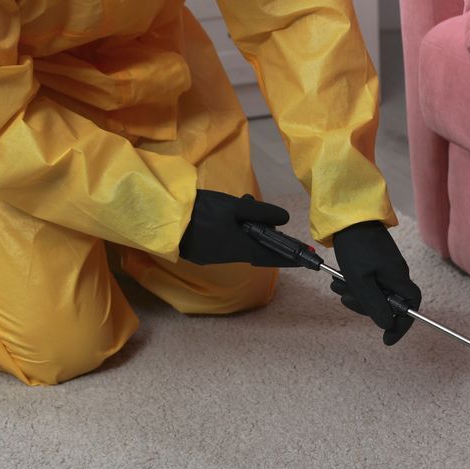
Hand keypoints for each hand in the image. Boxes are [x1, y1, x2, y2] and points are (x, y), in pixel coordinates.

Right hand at [178, 190, 297, 266]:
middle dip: (267, 238)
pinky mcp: (202, 253)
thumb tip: (285, 220)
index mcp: (240, 248)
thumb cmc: (201, 211)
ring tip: (244, 207)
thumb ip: (261, 213)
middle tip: (271, 223)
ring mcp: (214, 257)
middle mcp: (230, 258)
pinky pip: (225, 245)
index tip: (306, 260)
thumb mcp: (234, 207)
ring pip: (240, 246)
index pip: (272, 256)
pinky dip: (233, 234)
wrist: (163, 219)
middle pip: (256, 250)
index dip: (289, 257)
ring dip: (248, 232)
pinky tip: (227, 217)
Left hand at [331, 221, 421, 345]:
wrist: (349, 217)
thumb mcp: (361, 280)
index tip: (387, 338)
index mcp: (398, 279)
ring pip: (375, 294)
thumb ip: (374, 304)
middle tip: (345, 299)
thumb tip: (386, 324)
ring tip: (338, 285)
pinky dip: (355, 285)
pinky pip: (369, 283)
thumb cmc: (356, 247)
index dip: (402, 325)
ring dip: (355, 295)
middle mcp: (396, 275)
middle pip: (388, 304)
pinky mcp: (376, 264)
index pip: (410, 308)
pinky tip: (340, 280)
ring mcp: (386, 269)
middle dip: (365, 307)